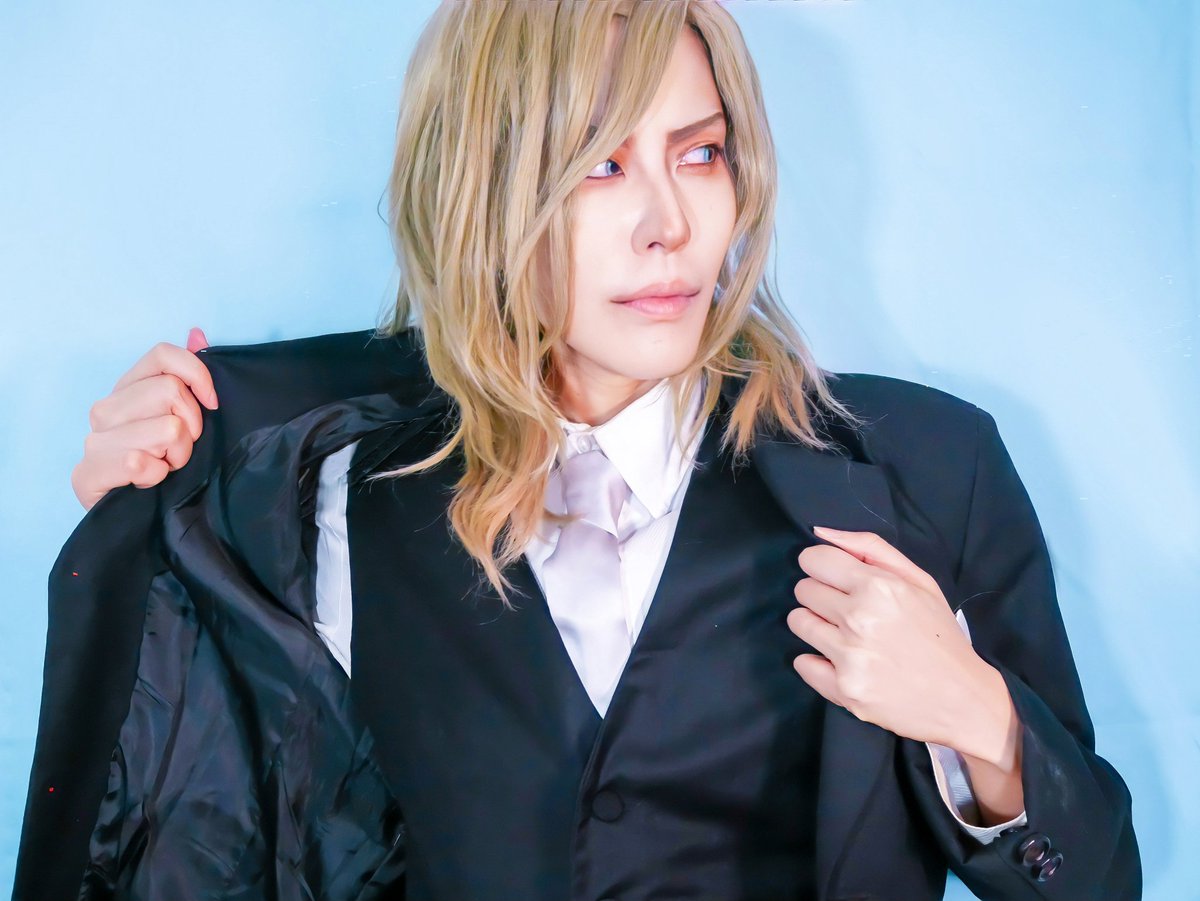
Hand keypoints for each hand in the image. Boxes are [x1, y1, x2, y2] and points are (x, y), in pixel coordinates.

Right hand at [71, 327, 217, 510]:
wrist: (138, 519)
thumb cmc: (164, 465)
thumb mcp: (183, 420)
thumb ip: (188, 377)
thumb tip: (198, 334)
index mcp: (127, 389)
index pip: (163, 355)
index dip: (197, 375)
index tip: (214, 404)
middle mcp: (104, 409)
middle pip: (170, 391)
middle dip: (191, 427)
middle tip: (181, 449)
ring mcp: (94, 441)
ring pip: (165, 429)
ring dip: (177, 456)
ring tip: (164, 467)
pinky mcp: (87, 473)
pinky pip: (139, 462)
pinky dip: (156, 476)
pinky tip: (147, 483)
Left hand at [786, 526, 1017, 767]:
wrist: (963, 700)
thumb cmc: (940, 635)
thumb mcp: (920, 581)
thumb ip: (870, 548)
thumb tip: (820, 532)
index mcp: (879, 587)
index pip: (814, 559)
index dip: (822, 566)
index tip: (834, 578)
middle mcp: (859, 619)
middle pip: (803, 590)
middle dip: (821, 595)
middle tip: (847, 610)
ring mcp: (849, 657)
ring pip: (798, 622)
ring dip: (816, 625)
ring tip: (845, 635)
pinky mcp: (843, 690)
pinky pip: (801, 664)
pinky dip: (816, 662)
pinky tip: (842, 662)